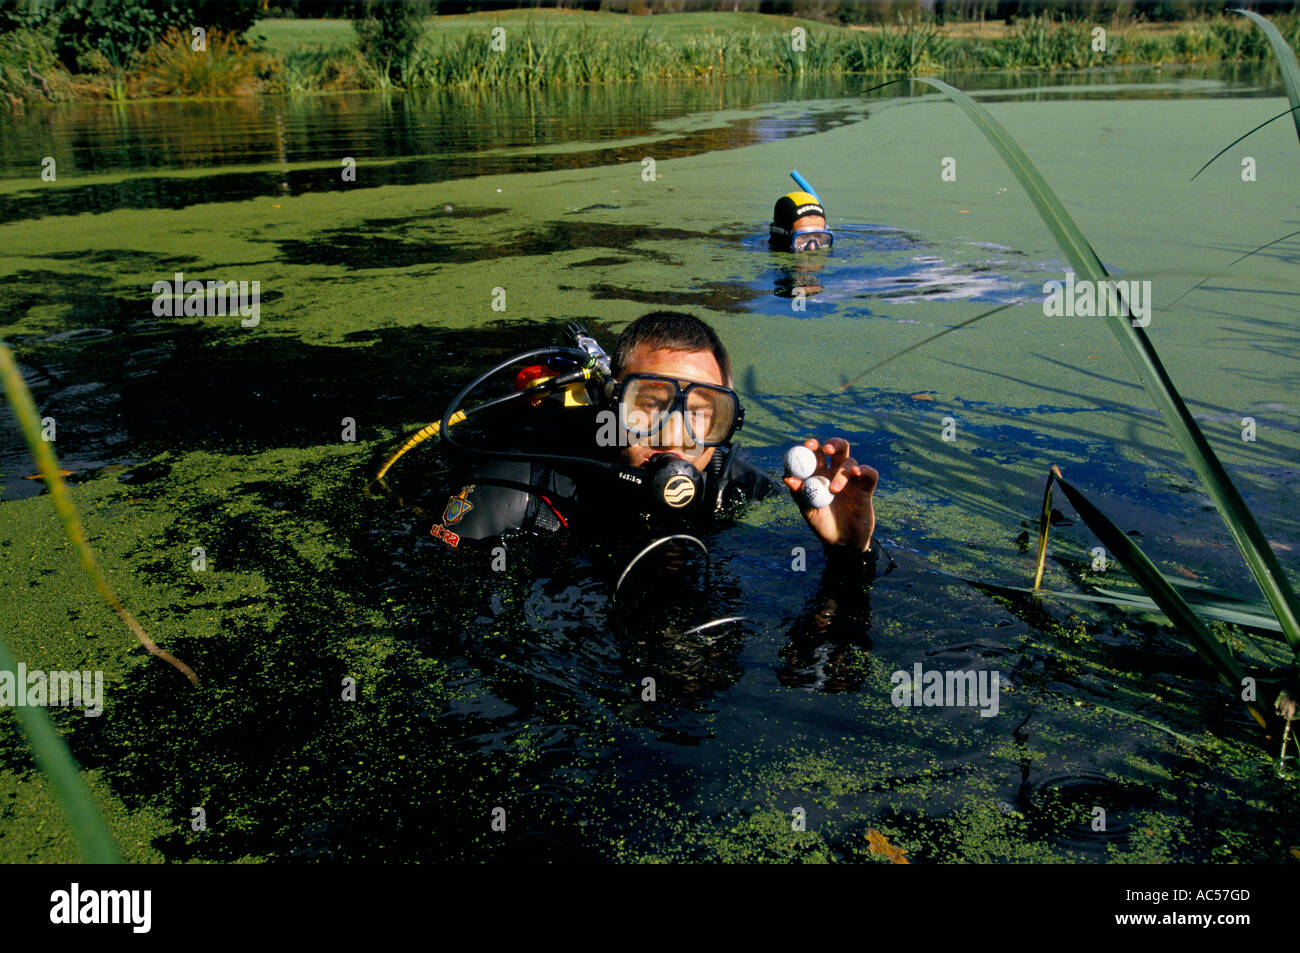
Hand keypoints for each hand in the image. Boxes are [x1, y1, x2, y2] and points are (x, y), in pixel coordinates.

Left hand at [783, 437, 876, 552]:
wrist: (842, 543)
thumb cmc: (822, 524)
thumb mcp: (808, 511)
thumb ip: (799, 494)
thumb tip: (787, 478)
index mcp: (819, 474)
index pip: (816, 453)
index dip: (813, 445)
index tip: (809, 444)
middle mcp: (835, 473)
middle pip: (837, 448)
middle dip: (833, 444)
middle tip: (826, 449)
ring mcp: (852, 480)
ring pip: (850, 461)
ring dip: (842, 472)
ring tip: (834, 490)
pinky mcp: (866, 489)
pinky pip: (869, 473)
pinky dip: (864, 470)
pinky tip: (858, 473)